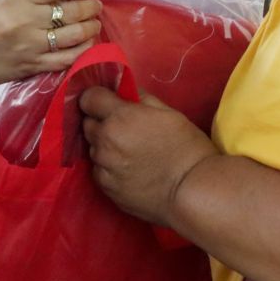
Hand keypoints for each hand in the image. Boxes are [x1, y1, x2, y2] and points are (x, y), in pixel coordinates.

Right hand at [0, 0, 101, 89]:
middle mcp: (26, 20)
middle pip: (73, 11)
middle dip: (91, 7)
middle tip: (95, 6)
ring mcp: (31, 45)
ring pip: (75, 35)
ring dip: (91, 28)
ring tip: (94, 23)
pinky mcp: (34, 66)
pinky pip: (68, 59)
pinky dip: (83, 50)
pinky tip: (87, 44)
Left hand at [80, 87, 219, 226]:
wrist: (192, 190)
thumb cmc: (186, 146)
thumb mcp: (168, 112)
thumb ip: (140, 98)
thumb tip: (124, 91)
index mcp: (120, 117)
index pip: (89, 98)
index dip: (96, 98)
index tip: (106, 102)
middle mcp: (105, 141)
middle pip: (87, 124)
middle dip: (100, 122)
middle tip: (123, 128)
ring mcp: (103, 167)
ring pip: (93, 149)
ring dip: (104, 146)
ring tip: (129, 153)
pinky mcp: (106, 189)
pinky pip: (99, 171)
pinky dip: (108, 168)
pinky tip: (128, 171)